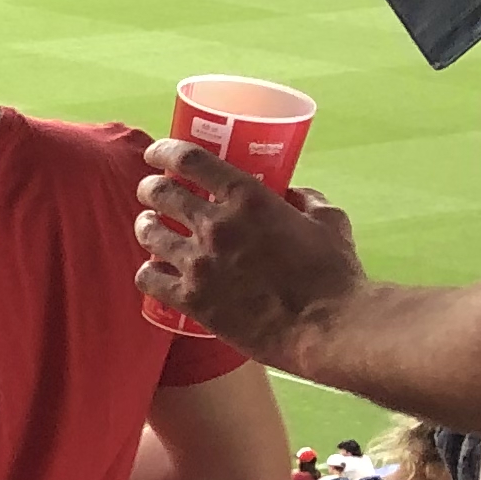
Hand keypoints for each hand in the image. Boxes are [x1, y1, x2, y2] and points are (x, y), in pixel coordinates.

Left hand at [137, 139, 366, 359]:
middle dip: (151, 189)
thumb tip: (292, 193)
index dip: (165, 151)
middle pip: (160, 193)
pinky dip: (147, 271)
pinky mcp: (191, 299)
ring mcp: (199, 263)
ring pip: (148, 233)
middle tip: (152, 192)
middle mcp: (216, 225)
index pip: (190, 160)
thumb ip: (306, 200)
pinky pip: (147, 278)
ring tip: (151, 227)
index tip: (156, 153)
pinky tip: (154, 270)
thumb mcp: (329, 221)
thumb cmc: (335, 274)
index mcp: (249, 198)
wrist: (327, 328)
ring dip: (146, 226)